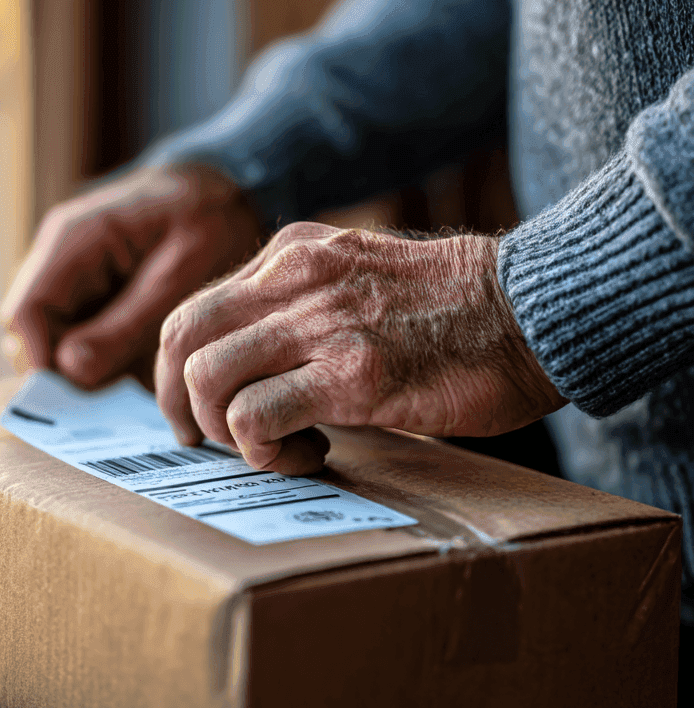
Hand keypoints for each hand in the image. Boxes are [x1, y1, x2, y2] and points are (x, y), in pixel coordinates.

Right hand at [0, 165, 261, 388]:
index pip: (25, 314)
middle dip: (65, 366)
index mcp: (74, 238)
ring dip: (84, 362)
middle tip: (122, 384)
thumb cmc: (211, 218)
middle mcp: (58, 253)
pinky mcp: (86, 286)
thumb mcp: (181, 274)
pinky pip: (74, 330)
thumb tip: (68, 369)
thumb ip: (126, 324)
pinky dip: (99, 351)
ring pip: (50, 335)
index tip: (88, 396)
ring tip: (138, 367)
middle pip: (29, 330)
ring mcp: (69, 269)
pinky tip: (139, 354)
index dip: (45, 363)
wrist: (228, 186)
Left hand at [155, 222, 565, 473]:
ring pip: (207, 377)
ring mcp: (321, 321)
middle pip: (181, 340)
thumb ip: (298, 307)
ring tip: (274, 447)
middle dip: (177, 403)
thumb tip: (248, 366)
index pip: (191, 310)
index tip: (194, 412)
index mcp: (291, 255)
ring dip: (223, 430)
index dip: (175, 371)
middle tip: (207, 441)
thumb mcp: (355, 277)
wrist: (531, 308)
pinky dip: (262, 449)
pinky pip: (255, 416)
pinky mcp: (352, 372)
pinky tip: (309, 453)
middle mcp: (294, 278)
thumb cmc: (449, 307)